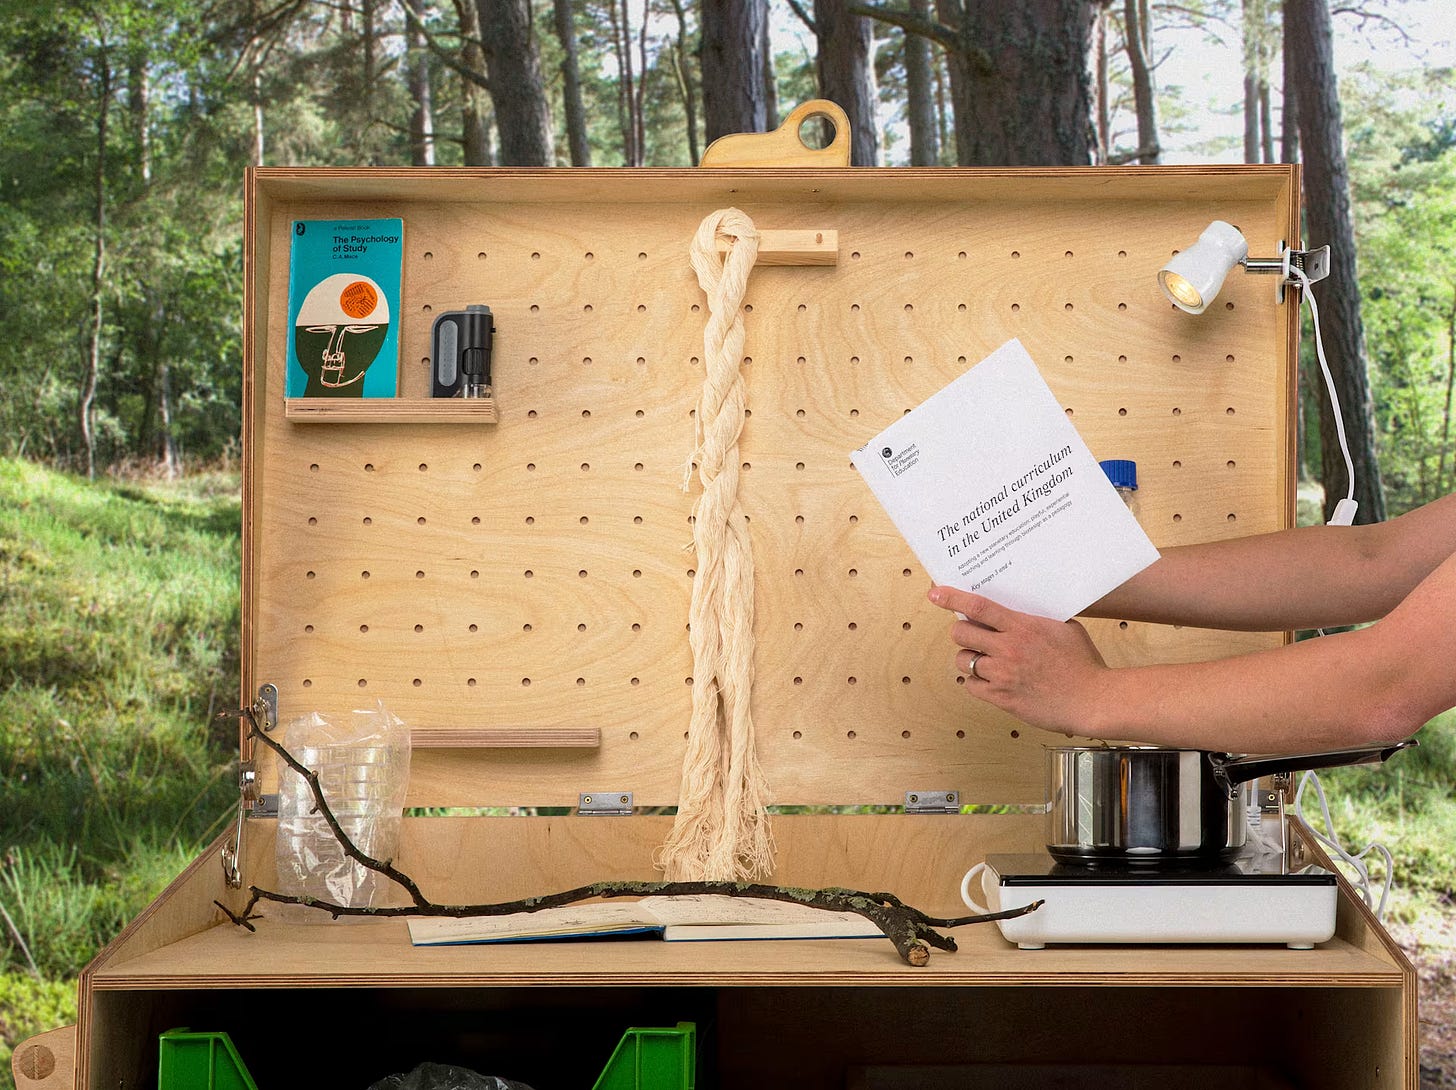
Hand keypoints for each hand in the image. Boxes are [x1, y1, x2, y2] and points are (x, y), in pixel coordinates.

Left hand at [927, 584, 1111, 733]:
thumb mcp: (1065, 628)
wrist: (1092, 700)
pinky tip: (992, 681)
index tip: (935, 593)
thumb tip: (1020, 612)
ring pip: (963, 661)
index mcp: (1022, 627)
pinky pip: (972, 687)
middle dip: (962, 632)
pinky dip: (977, 682)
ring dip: (970, 659)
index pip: (978, 607)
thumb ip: (1037, 619)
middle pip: (961, 634)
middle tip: (972, 635)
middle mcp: (1007, 649)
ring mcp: (1002, 674)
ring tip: (986, 660)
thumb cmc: (1083, 663)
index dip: (952, 598)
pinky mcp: (1001, 698)